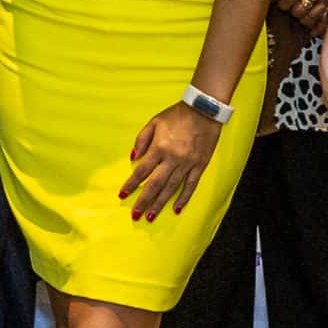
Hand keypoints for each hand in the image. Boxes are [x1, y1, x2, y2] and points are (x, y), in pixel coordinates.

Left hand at [119, 101, 220, 219]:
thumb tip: (133, 158)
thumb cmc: (177, 115)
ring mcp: (187, 164)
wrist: (204, 110)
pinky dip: (183, 198)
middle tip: (135, 215)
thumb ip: (142, 140)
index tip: (122, 194)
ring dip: (160, 204)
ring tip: (151, 217)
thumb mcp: (154, 122)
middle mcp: (172, 159)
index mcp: (159, 148)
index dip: (131, 184)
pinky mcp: (200, 165)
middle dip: (144, 201)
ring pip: (171, 188)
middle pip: (155, 185)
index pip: (142, 171)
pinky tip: (176, 209)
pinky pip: (191, 185)